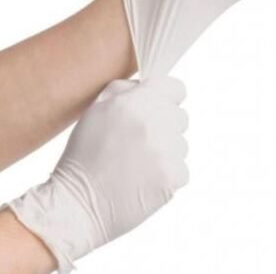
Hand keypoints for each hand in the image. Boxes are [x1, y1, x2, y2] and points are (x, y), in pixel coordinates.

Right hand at [7, 77, 188, 271]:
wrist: (78, 204)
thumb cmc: (85, 154)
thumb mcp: (96, 109)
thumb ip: (126, 89)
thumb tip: (149, 86)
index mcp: (136, 102)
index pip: (177, 88)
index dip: (167, 97)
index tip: (157, 108)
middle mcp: (154, 122)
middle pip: (181, 117)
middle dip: (164, 125)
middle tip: (139, 142)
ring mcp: (166, 151)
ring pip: (181, 144)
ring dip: (166, 152)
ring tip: (138, 164)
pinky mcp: (172, 177)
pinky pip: (182, 170)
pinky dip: (167, 176)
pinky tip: (145, 180)